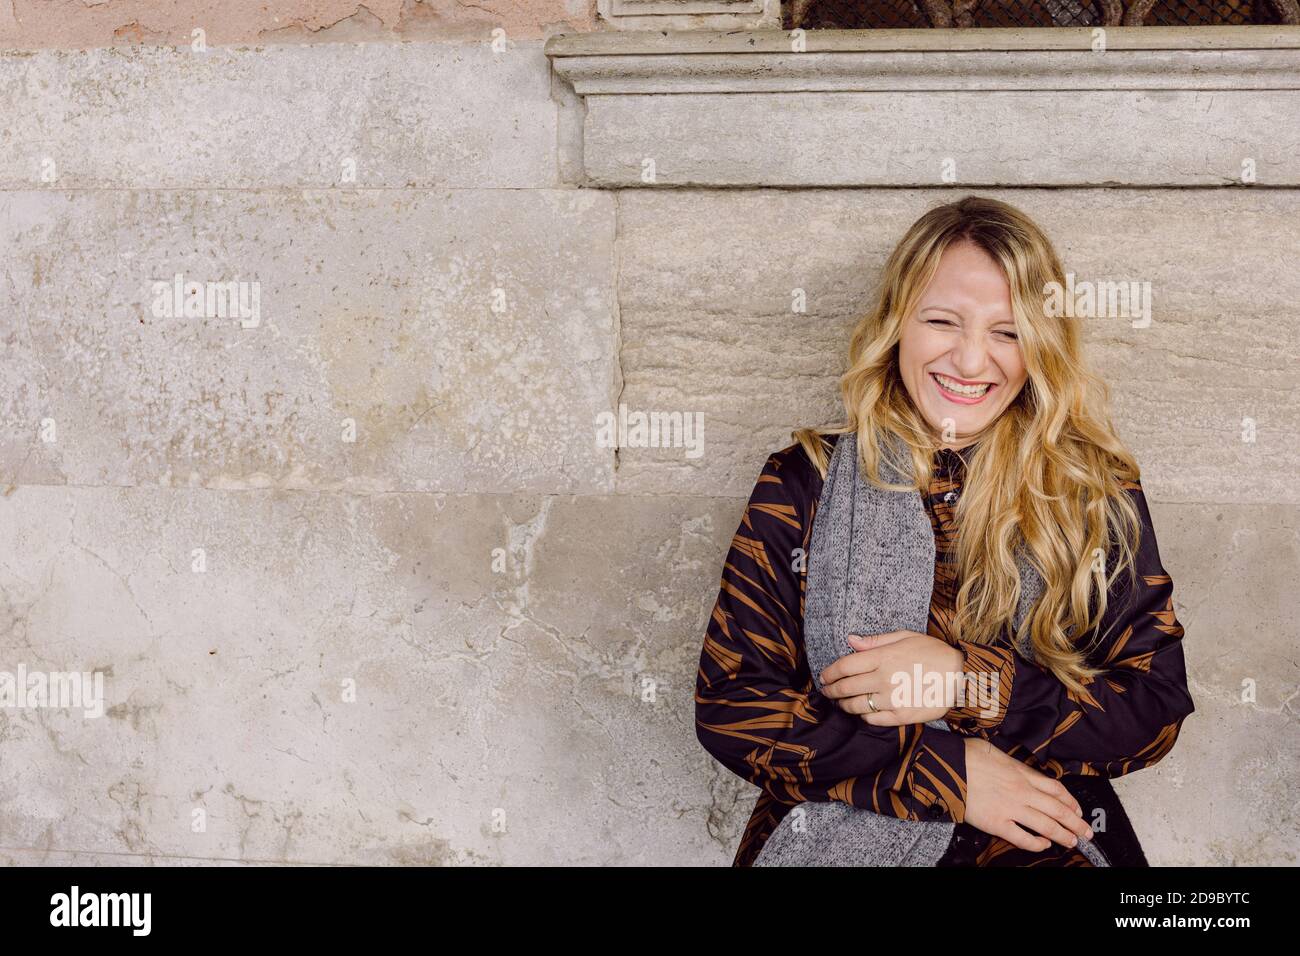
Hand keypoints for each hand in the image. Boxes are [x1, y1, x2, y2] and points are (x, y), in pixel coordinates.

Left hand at [819, 630, 965, 725]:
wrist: (961, 676)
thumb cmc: (933, 652)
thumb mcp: (905, 637)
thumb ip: (876, 641)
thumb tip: (851, 640)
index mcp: (882, 658)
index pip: (844, 666)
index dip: (829, 672)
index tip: (824, 676)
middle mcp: (883, 679)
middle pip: (845, 688)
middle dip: (831, 691)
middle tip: (826, 692)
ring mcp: (892, 700)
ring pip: (856, 706)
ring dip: (843, 705)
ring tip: (840, 703)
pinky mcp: (901, 716)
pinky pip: (873, 720)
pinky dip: (863, 717)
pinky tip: (862, 712)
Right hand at [963, 737, 1094, 851]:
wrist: (946, 766)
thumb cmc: (967, 755)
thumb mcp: (996, 751)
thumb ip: (1012, 764)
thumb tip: (1018, 769)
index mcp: (1022, 773)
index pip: (1055, 789)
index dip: (1071, 801)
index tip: (1078, 810)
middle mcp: (1022, 791)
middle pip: (1058, 809)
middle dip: (1076, 823)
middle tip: (1087, 833)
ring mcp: (1011, 808)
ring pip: (1046, 825)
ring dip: (1063, 835)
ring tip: (1073, 842)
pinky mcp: (997, 823)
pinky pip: (1022, 837)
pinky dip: (1036, 843)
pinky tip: (1043, 845)